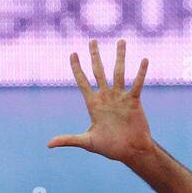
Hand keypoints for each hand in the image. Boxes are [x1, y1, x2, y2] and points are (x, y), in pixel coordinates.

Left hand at [48, 39, 151, 163]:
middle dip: (95, 56)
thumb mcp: (87, 142)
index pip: (82, 82)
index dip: (77, 68)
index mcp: (93, 104)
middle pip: (98, 71)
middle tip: (92, 40)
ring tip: (121, 40)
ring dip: (120, 56)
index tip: (73, 53)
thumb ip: (68, 140)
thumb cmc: (109, 147)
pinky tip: (143, 60)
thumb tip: (48, 144)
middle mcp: (106, 97)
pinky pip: (137, 84)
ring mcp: (120, 97)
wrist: (130, 152)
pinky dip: (140, 73)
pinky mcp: (133, 101)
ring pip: (118, 72)